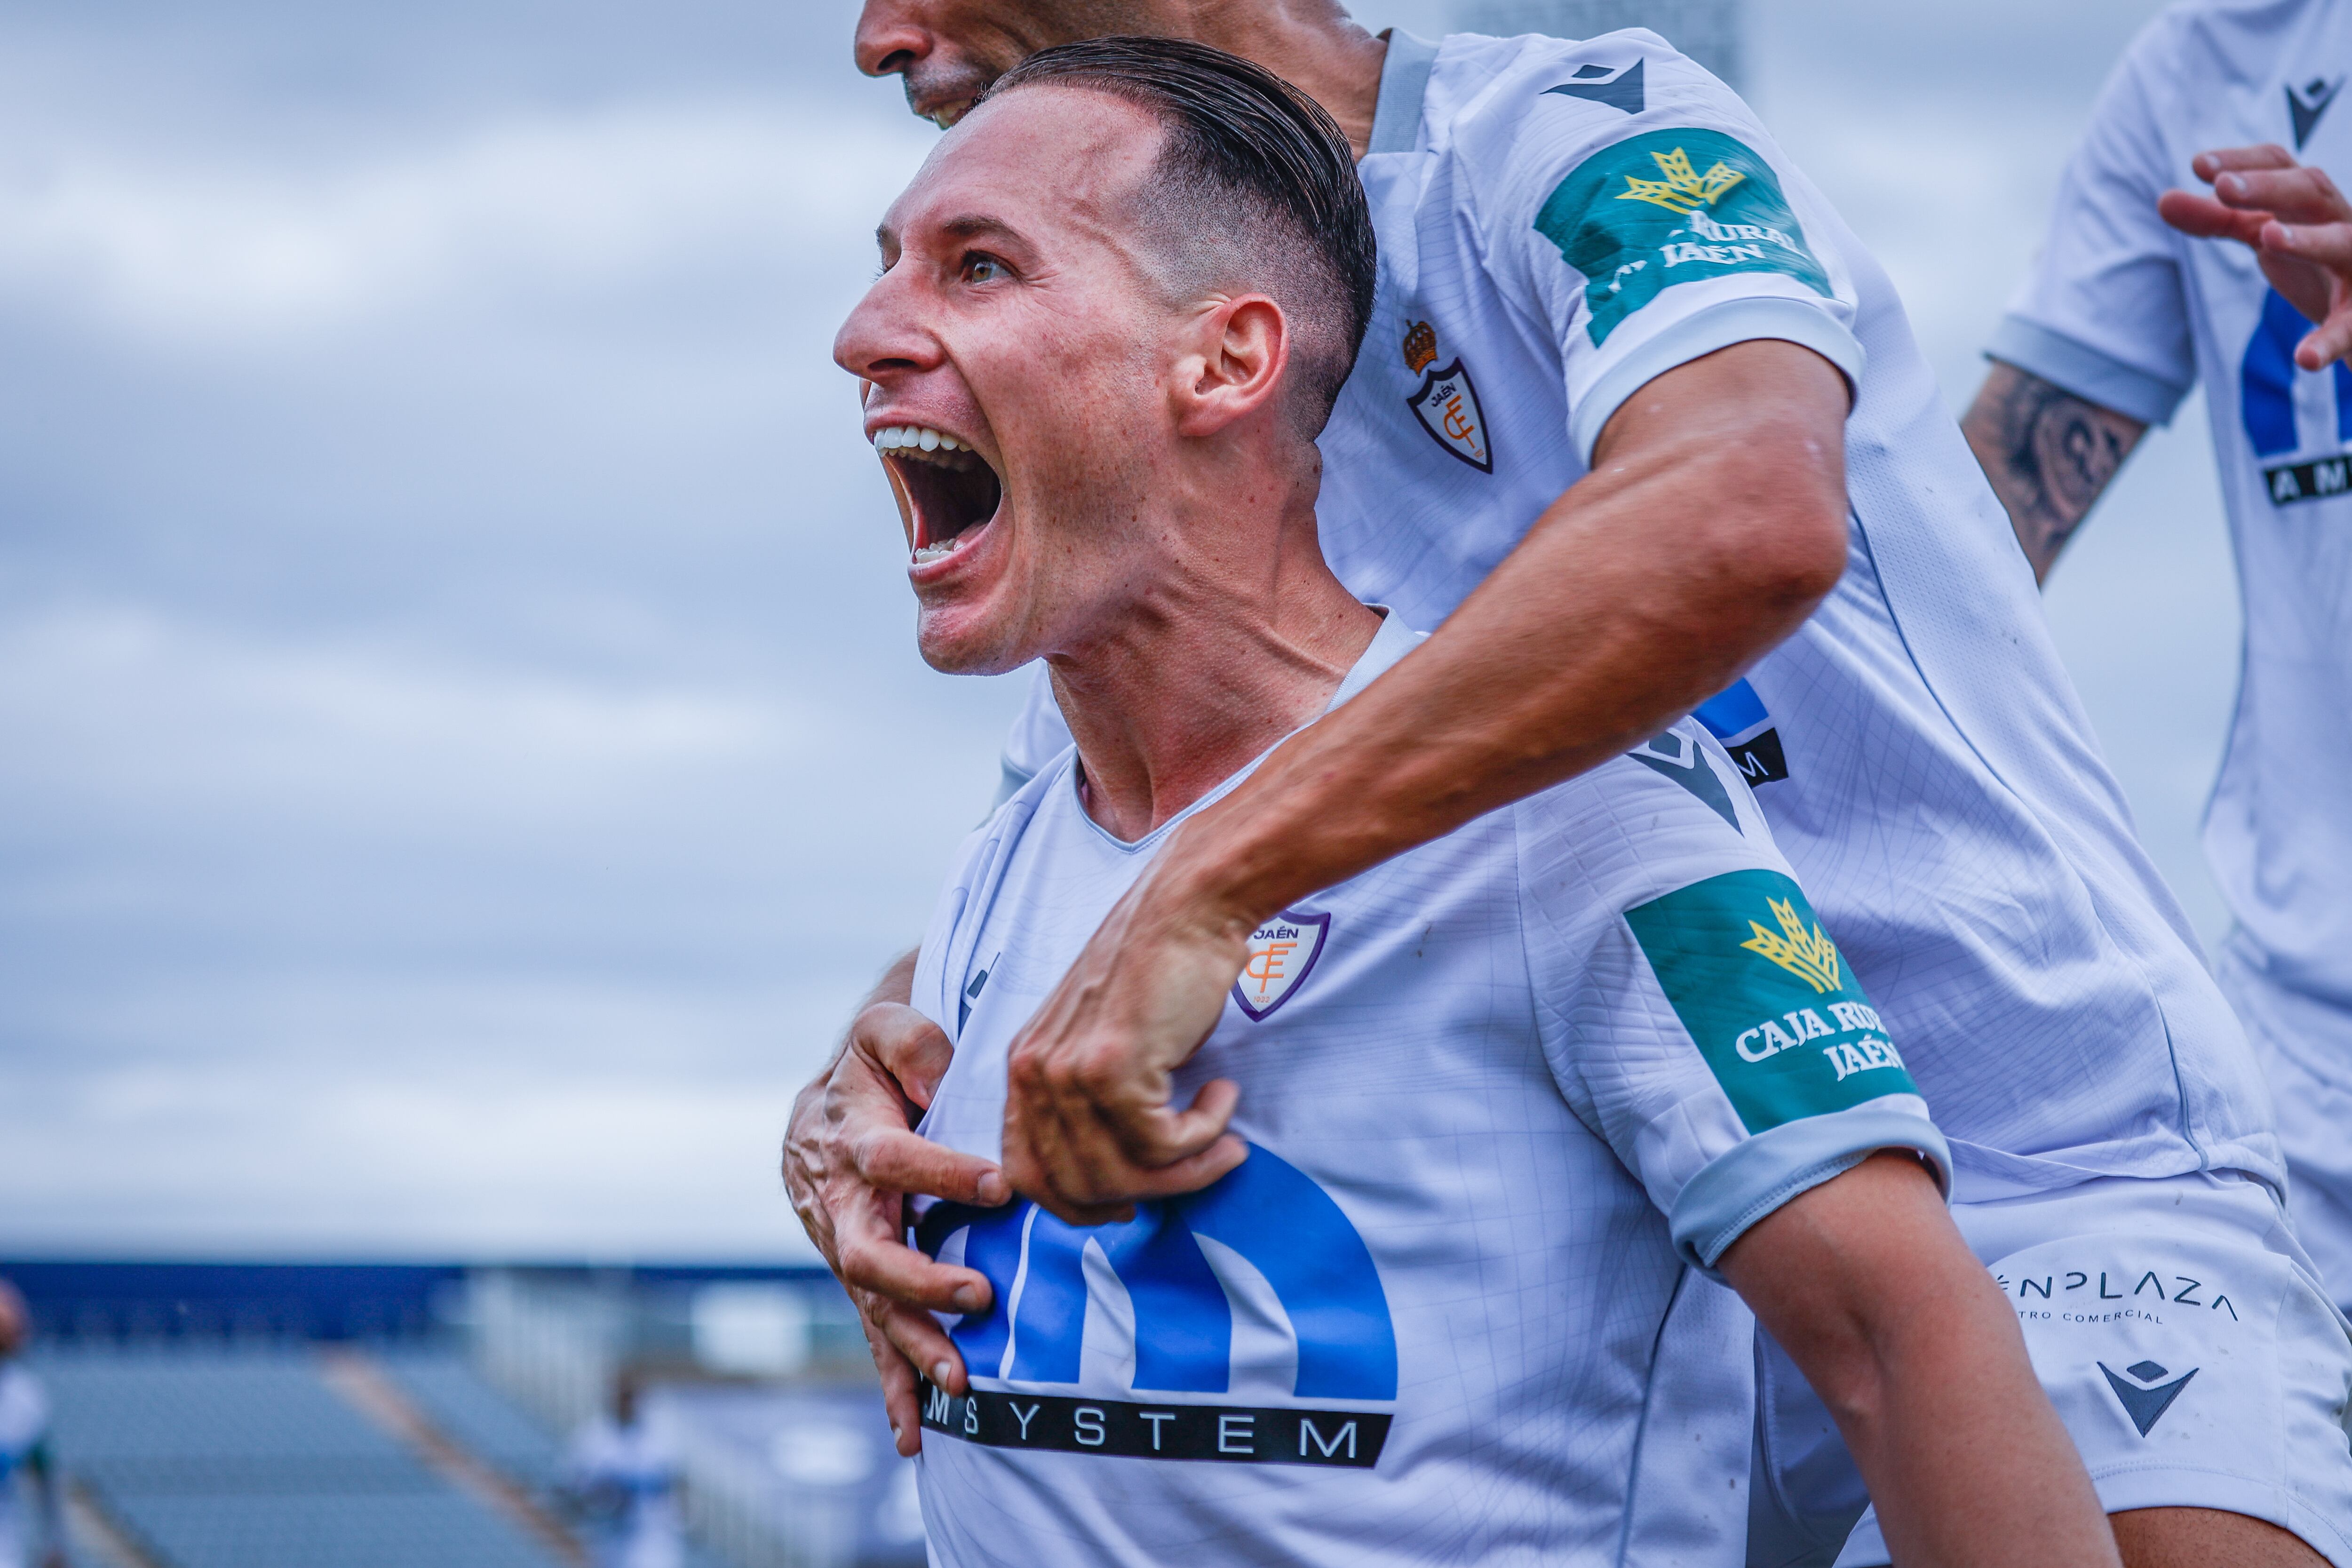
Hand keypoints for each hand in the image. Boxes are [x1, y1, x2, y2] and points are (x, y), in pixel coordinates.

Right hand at [783, 1000, 1006, 1454]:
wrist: (831, 1099)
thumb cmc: (875, 1062)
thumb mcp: (887, 1029)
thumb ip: (909, 1041)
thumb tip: (938, 1074)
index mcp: (849, 1138)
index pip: (891, 1159)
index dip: (940, 1172)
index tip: (997, 1186)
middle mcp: (838, 1201)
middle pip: (869, 1251)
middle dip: (921, 1281)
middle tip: (979, 1296)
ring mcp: (843, 1247)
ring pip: (872, 1304)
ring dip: (913, 1344)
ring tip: (958, 1382)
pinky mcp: (857, 1276)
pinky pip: (873, 1331)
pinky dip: (892, 1380)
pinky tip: (913, 1434)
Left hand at [1000, 829, 1252, 1224]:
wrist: (1187, 907)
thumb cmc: (1160, 971)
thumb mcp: (1102, 1042)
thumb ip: (1090, 1102)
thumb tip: (1119, 1181)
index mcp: (1024, 1068)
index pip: (1026, 1174)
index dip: (1078, 1203)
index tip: (1128, 1201)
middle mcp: (1034, 1073)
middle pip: (1077, 1187)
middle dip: (1148, 1192)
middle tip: (1199, 1167)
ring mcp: (1070, 1073)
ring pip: (1124, 1173)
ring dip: (1189, 1167)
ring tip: (1224, 1137)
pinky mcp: (1115, 1069)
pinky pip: (1164, 1144)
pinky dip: (1205, 1133)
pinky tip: (1224, 1095)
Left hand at [2161, 144, 2351, 368]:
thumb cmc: (2312, 258)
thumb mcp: (2264, 234)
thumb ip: (2219, 219)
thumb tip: (2163, 198)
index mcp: (2309, 202)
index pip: (2280, 164)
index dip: (2243, 161)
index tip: (2197, 164)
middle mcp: (2340, 222)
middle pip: (2310, 191)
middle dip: (2270, 186)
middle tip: (2224, 187)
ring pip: (2343, 243)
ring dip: (2310, 240)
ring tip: (2270, 237)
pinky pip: (2350, 326)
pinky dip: (2329, 341)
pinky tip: (2304, 358)